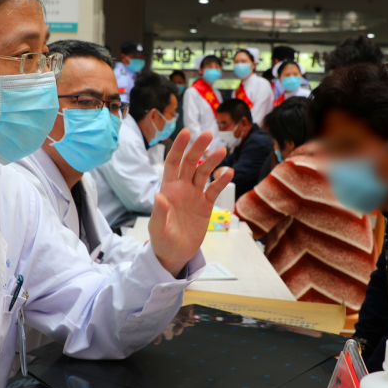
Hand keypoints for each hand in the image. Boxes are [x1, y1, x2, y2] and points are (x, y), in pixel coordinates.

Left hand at [149, 129, 232, 275]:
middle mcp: (182, 188)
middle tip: (209, 134)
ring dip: (213, 161)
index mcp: (168, 189)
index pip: (173, 163)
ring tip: (223, 150)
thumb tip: (158, 196)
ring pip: (204, 173)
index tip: (186, 133)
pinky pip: (214, 190)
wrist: (175, 254)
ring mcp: (195, 195)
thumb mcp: (157, 228)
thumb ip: (159, 212)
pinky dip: (221, 181)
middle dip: (199, 148)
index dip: (178, 147)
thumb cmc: (161, 240)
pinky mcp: (206, 206)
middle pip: (191, 163)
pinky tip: (229, 172)